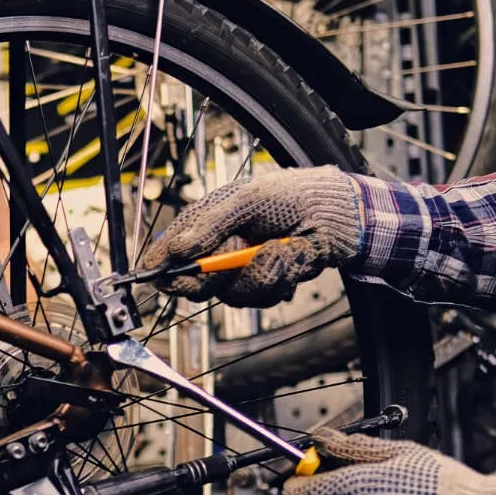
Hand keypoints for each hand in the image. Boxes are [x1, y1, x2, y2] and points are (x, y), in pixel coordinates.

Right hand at [140, 166, 361, 307]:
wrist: (332, 214)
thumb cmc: (288, 196)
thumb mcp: (246, 201)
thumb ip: (210, 226)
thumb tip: (179, 248)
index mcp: (204, 228)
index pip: (169, 255)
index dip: (162, 269)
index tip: (164, 276)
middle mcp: (218, 254)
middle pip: (195, 287)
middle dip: (218, 273)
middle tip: (236, 253)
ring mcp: (241, 273)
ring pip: (234, 295)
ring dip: (261, 271)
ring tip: (279, 247)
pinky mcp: (266, 285)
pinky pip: (263, 298)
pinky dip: (281, 277)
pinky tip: (289, 255)